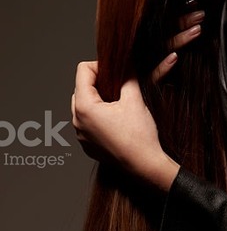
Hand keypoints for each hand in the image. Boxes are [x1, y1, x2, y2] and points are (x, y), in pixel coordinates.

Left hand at [71, 61, 179, 190]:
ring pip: (82, 106)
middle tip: (119, 87)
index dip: (101, 65)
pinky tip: (116, 122)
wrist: (145, 166)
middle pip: (80, 88)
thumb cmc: (139, 136)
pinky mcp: (87, 145)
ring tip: (117, 104)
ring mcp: (80, 135)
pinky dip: (97, 117)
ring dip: (97, 100)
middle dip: (98, 83)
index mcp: (84, 107)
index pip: (83, 71)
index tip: (117, 71)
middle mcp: (77, 121)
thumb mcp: (134, 99)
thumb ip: (128, 77)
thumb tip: (126, 64)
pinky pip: (86, 123)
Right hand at [151, 0, 204, 82]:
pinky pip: (154, 76)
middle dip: (183, 21)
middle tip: (199, 14)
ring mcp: (143, 67)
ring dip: (179, 38)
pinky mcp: (143, 86)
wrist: (125, 109)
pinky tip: (175, 58)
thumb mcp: (156, 61)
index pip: (163, 25)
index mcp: (146, 45)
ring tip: (197, 30)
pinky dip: (164, 66)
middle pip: (163, 34)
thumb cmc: (144, 86)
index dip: (178, 14)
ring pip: (162, 49)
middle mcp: (144, 53)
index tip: (192, 3)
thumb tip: (190, 31)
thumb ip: (169, 47)